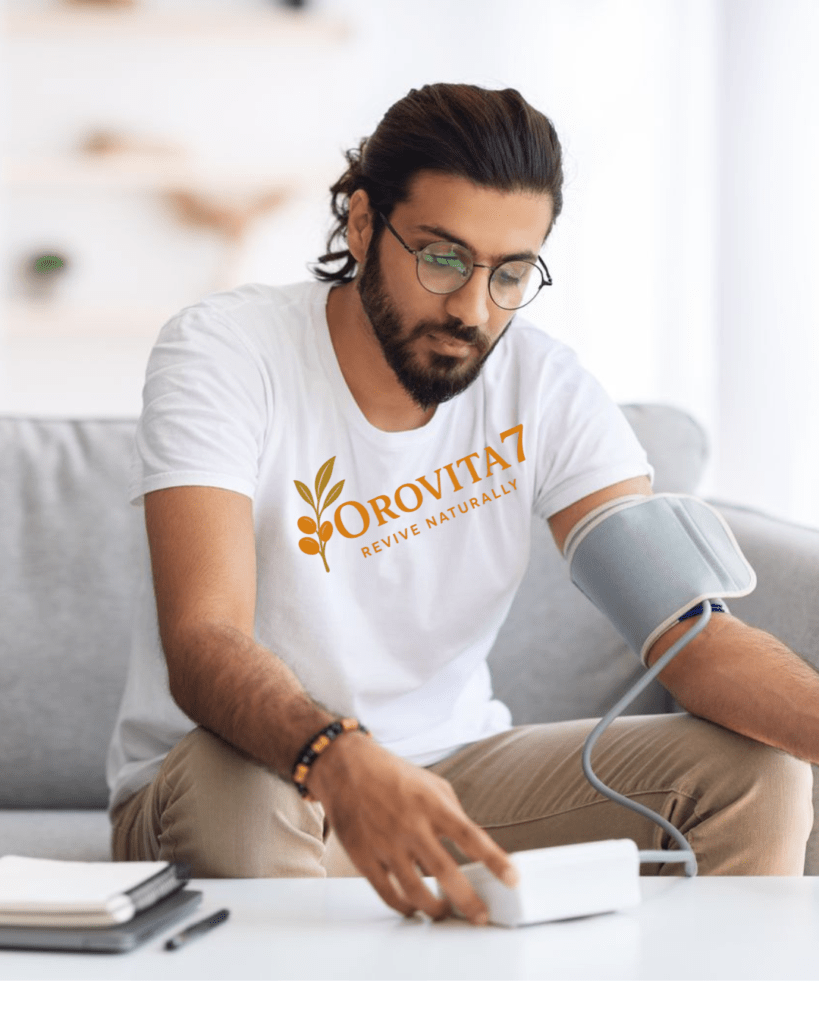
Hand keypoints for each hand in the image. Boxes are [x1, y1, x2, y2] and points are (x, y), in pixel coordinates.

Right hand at [307, 733, 518, 924]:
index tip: (513, 879)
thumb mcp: (432, 784)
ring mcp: (385, 843)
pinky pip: (387, 893)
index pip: (470, 836)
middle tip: (481, 916)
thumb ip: (453, 814)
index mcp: (432, 804)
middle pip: (444, 871)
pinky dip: (404, 907)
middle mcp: (410, 824)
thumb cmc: (394, 775)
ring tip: (445, 912)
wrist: (346, 767)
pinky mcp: (363, 857)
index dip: (494, 859)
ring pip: (415, 890)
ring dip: (435, 908)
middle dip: (467, 899)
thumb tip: (473, 846)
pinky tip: (414, 908)